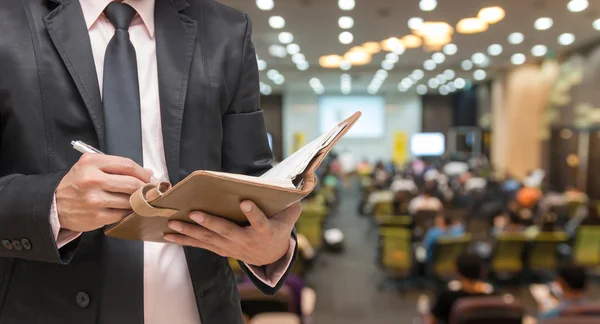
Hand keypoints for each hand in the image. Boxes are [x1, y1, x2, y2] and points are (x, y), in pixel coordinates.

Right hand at [56, 153, 152, 231]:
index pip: (127, 165)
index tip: (149, 177)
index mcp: (92, 163)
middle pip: (132, 183)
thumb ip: (117, 167)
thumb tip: (148, 173)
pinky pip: (123, 214)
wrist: (54, 205)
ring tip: (137, 200)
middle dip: (145, 188)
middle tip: (149, 190)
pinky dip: (128, 212)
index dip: (143, 172)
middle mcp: (92, 179)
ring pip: (129, 200)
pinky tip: (126, 209)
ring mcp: (95, 200)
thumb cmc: (77, 183)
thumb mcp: (90, 166)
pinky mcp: (97, 217)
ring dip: (137, 201)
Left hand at [165, 201, 300, 265]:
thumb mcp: (288, 217)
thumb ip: (290, 204)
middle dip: (210, 222)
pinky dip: (185, 240)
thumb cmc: (278, 229)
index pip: (260, 222)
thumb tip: (299, 185)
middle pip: (226, 231)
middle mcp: (246, 241)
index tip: (246, 202)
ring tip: (173, 224)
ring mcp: (231, 247)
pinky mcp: (221, 249)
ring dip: (190, 232)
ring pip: (209, 239)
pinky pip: (201, 245)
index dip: (253, 213)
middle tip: (194, 213)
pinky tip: (169, 236)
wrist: (271, 257)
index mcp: (265, 231)